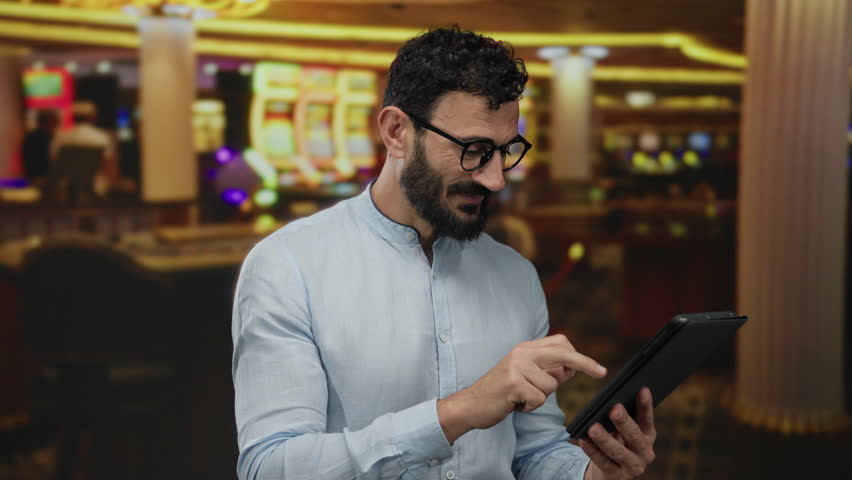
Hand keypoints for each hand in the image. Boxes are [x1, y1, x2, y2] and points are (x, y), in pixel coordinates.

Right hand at [437, 334, 606, 443]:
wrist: (471, 404)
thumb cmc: (501, 393)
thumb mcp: (525, 377)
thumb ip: (547, 371)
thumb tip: (571, 368)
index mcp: (525, 348)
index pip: (560, 343)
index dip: (580, 356)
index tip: (597, 369)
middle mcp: (521, 352)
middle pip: (563, 353)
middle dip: (585, 363)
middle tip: (602, 372)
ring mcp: (516, 366)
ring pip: (551, 385)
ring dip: (541, 398)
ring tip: (521, 397)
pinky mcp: (513, 382)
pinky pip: (539, 398)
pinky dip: (530, 407)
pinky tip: (515, 404)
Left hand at [580, 388, 656, 479]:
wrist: (612, 473)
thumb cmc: (618, 442)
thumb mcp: (623, 431)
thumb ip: (621, 418)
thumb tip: (609, 400)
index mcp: (647, 435)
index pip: (647, 418)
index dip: (645, 405)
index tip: (642, 389)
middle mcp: (645, 451)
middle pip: (634, 435)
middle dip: (624, 421)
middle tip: (614, 408)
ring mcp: (633, 466)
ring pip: (618, 451)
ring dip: (605, 439)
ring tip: (593, 428)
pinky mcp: (617, 476)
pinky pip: (603, 462)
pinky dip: (592, 451)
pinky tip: (583, 440)